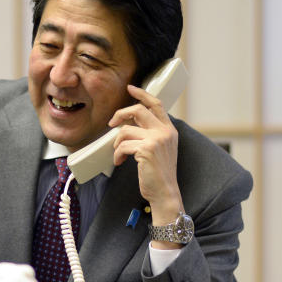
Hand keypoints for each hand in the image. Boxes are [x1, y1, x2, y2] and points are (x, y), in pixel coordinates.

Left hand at [109, 84, 184, 226]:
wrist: (165, 192)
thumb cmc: (159, 173)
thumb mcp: (160, 149)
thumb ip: (151, 134)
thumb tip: (128, 124)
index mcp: (169, 130)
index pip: (156, 104)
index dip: (142, 94)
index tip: (130, 88)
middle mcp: (165, 131)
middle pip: (138, 110)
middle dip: (120, 114)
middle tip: (111, 123)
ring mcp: (157, 139)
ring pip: (126, 130)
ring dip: (117, 143)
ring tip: (119, 154)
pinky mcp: (147, 149)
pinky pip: (123, 145)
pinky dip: (117, 154)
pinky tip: (119, 162)